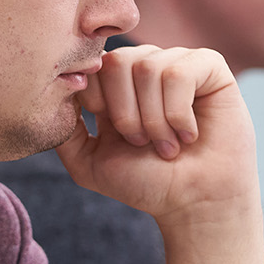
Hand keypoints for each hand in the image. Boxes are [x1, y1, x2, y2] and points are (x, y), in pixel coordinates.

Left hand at [56, 45, 257, 225]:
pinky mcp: (209, 66)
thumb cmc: (146, 183)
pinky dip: (179, 113)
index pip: (90, 66)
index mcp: (115, 84)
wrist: (194, 202)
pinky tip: (189, 134)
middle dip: (125, 113)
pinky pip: (180, 72)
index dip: (97, 102)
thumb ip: (63, 129)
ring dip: (155, 119)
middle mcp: (144, 66)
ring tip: (168, 145)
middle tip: (142, 143)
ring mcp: (177, 62)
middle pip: (116, 62)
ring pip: (148, 68)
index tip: (116, 136)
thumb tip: (54, 93)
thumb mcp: (88, 161)